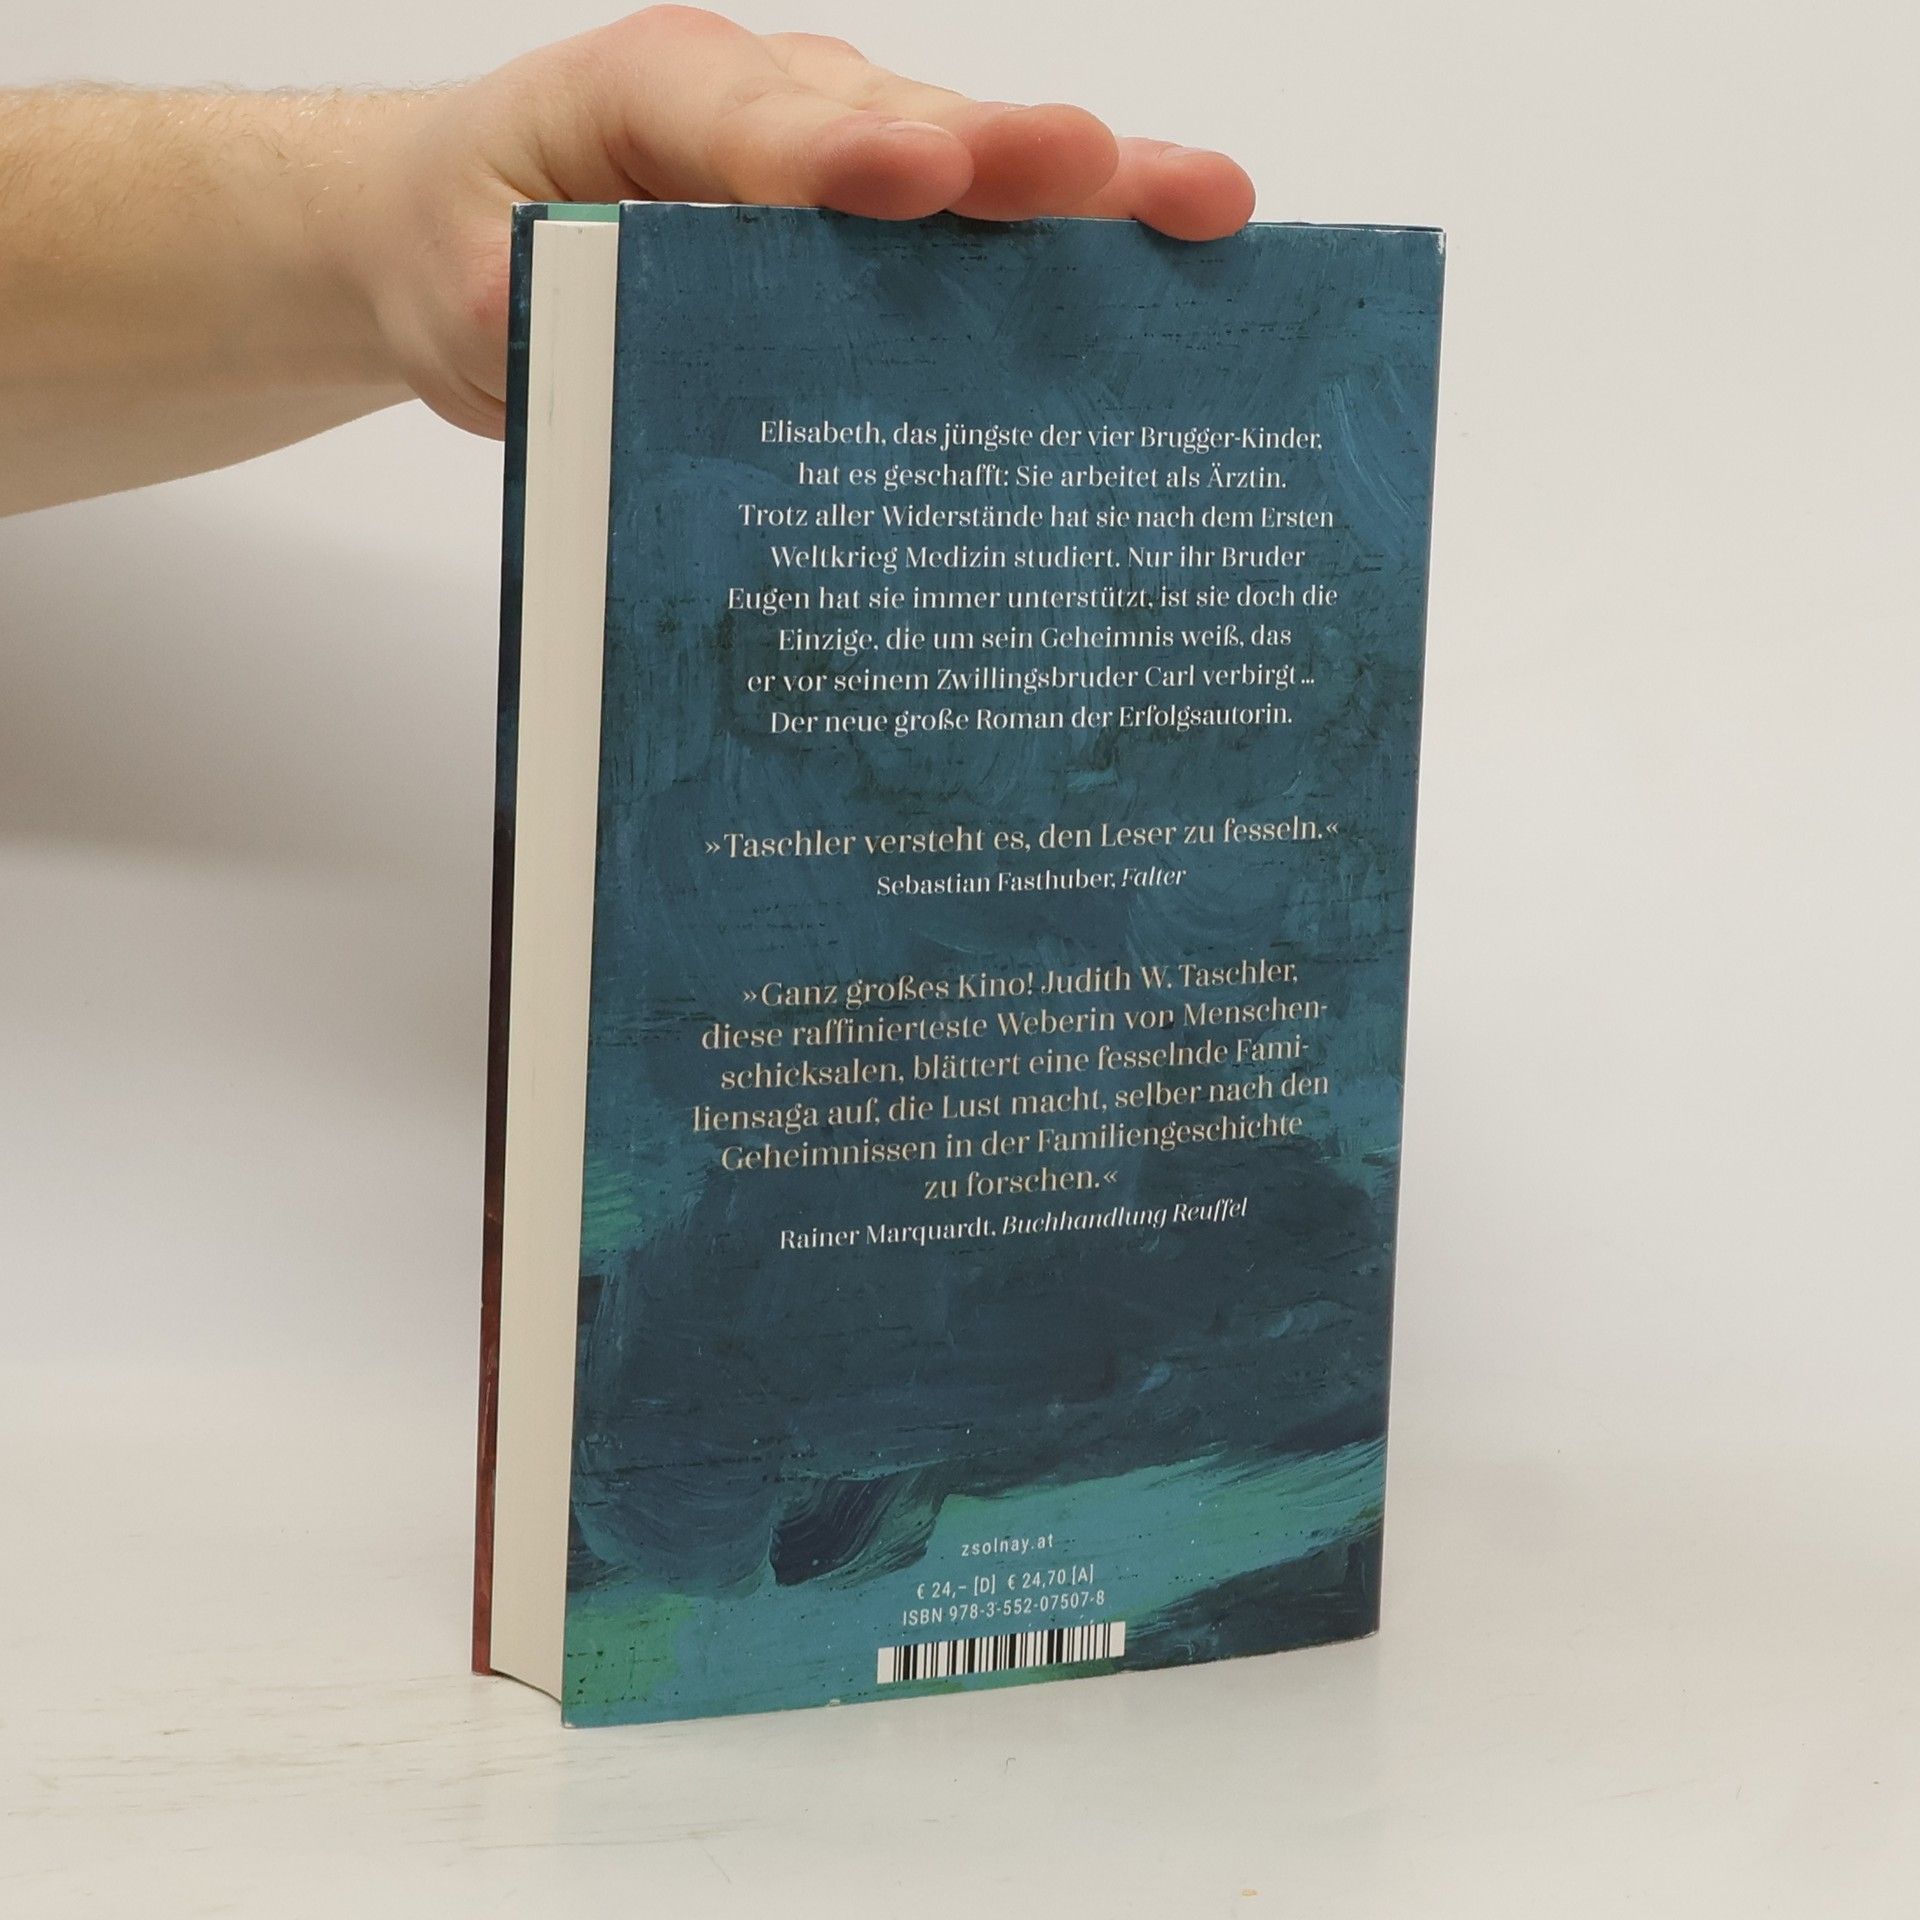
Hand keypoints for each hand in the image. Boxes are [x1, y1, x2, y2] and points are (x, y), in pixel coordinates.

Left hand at [333, 7, 1255, 434]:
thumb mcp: (461, 296)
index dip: (840, 151)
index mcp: (650, 100)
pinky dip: (1061, 255)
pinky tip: (1163, 273)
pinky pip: (968, 236)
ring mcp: (834, 160)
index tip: (922, 173)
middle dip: (1012, 155)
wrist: (456, 227)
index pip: (755, 125)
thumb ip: (536, 321)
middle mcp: (767, 110)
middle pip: (905, 125)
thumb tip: (631, 366)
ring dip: (1083, 195)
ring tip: (1203, 212)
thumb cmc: (465, 242)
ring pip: (965, 168)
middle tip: (1110, 170)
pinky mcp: (869, 231)